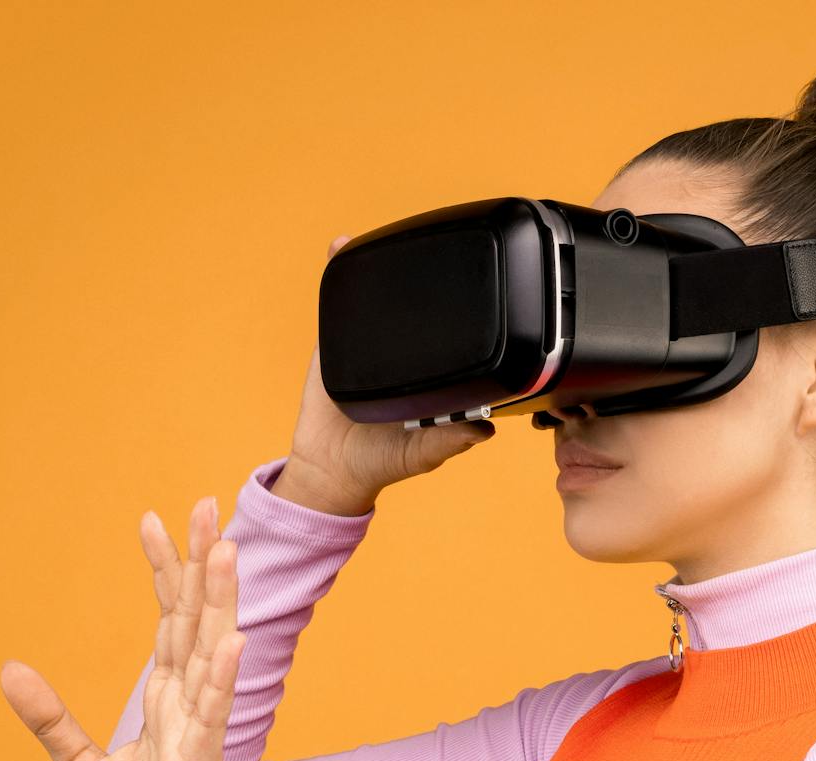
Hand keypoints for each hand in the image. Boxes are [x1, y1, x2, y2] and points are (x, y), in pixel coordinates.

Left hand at [1, 496, 246, 760]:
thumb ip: (50, 718)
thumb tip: (9, 669)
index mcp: (167, 700)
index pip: (168, 621)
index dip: (164, 571)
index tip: (152, 519)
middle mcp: (189, 703)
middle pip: (197, 618)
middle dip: (203, 563)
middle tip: (209, 505)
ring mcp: (200, 730)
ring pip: (214, 651)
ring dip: (221, 601)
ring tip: (228, 551)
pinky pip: (213, 714)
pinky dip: (221, 677)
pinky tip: (231, 641)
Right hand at [279, 233, 497, 512]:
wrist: (330, 469)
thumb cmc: (381, 463)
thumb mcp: (422, 454)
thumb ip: (450, 441)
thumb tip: (485, 428)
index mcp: (430, 378)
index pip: (450, 339)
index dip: (463, 317)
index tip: (477, 289)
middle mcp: (402, 358)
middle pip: (415, 313)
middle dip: (423, 283)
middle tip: (433, 251)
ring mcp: (367, 347)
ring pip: (378, 301)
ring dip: (383, 269)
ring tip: (390, 237)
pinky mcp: (334, 345)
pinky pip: (335, 306)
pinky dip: (338, 273)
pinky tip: (342, 247)